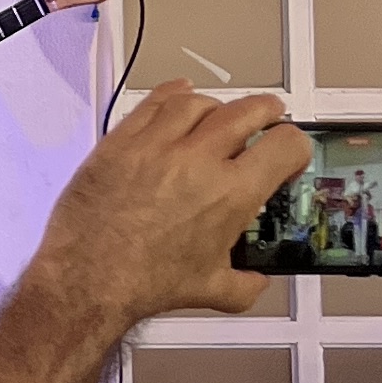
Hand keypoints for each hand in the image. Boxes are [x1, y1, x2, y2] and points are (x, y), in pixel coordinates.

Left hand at [33, 83, 312, 326]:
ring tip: (221, 113)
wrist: (86, 278)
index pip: (284, 144)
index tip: (288, 152)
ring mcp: (156, 146)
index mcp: (231, 193)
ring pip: (198, 103)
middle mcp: (197, 161)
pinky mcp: (120, 143)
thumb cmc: (141, 282)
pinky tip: (178, 94)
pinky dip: (171, 93)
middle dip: (265, 112)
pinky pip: (151, 104)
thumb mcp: (212, 289)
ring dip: (217, 105)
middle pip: (246, 111)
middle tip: (268, 115)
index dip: (295, 145)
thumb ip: (245, 284)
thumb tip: (255, 282)